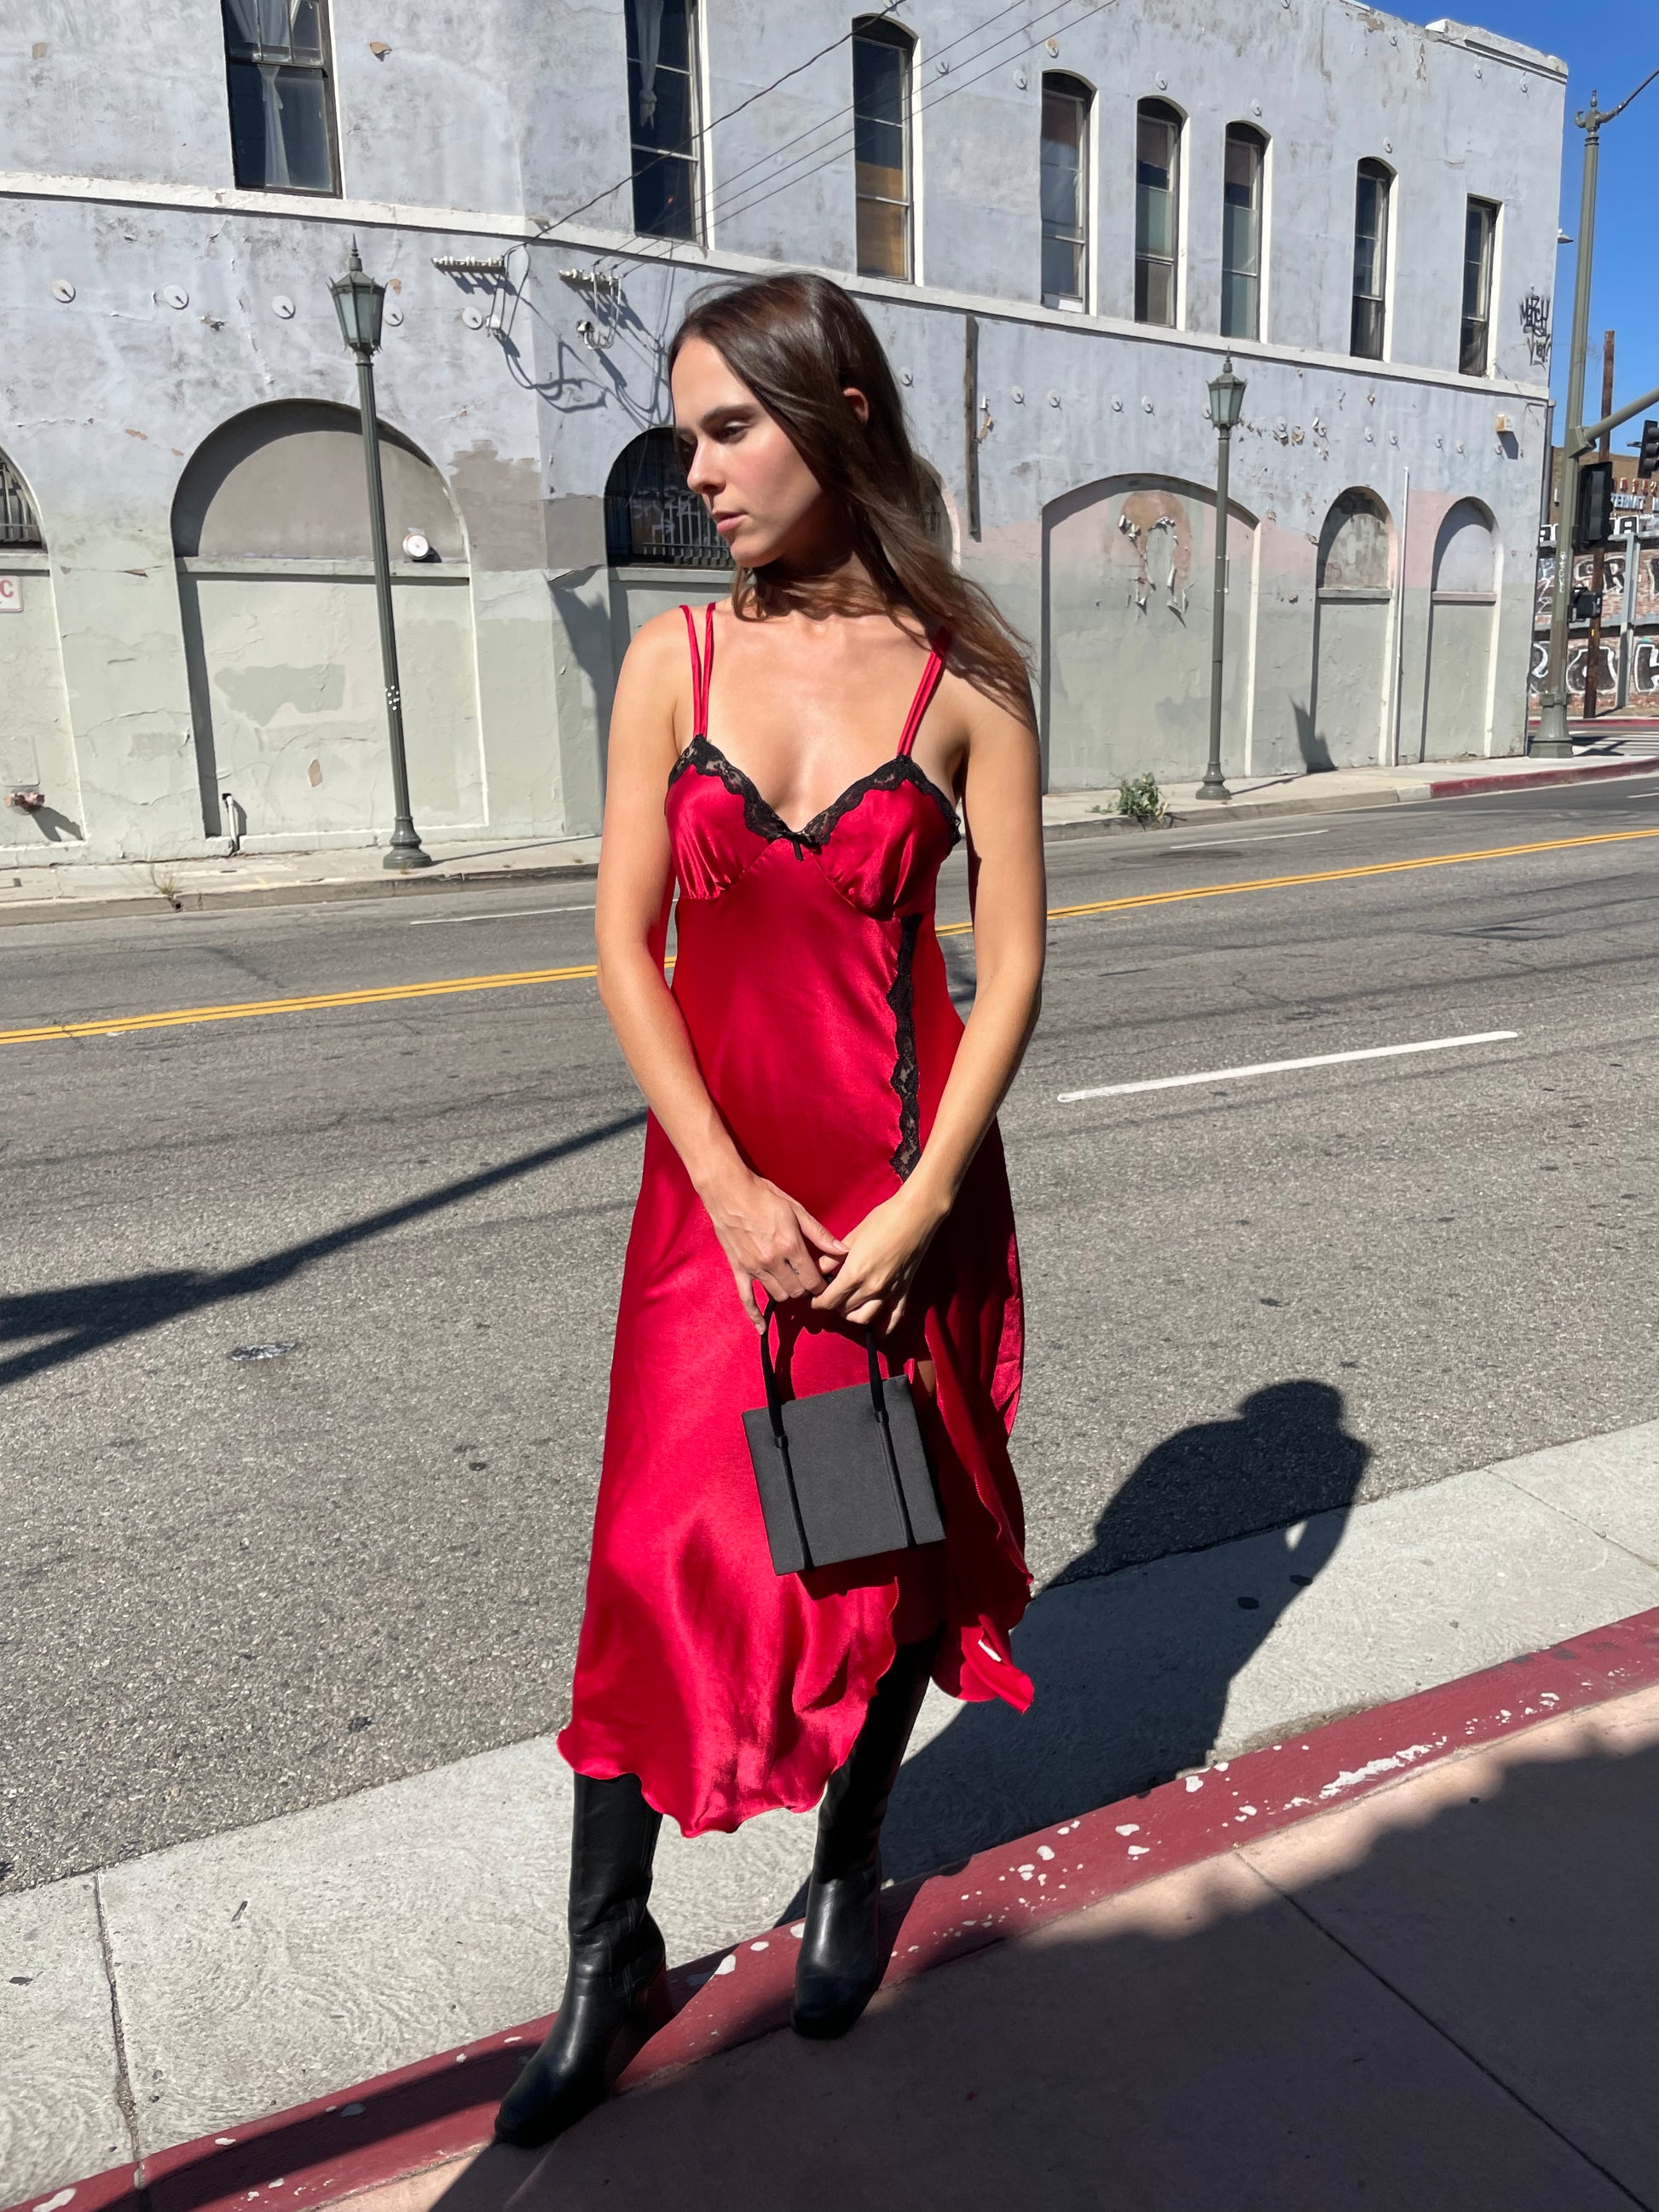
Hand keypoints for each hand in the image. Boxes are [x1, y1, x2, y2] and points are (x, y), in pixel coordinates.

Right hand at [701, 1168, 847, 1330]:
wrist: (729, 1191)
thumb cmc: (764, 1197)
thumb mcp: (797, 1210)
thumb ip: (820, 1234)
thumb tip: (842, 1250)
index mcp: (791, 1246)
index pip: (813, 1280)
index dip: (822, 1285)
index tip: (825, 1283)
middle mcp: (773, 1261)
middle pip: (797, 1291)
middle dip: (806, 1289)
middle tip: (809, 1282)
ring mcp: (754, 1268)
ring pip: (778, 1295)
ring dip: (788, 1294)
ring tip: (792, 1285)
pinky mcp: (739, 1270)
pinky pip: (746, 1299)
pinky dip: (755, 1315)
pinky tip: (762, 1329)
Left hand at [810, 1185, 946, 1334]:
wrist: (917, 1214)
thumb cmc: (884, 1219)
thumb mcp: (852, 1236)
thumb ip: (833, 1258)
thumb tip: (819, 1270)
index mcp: (855, 1272)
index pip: (829, 1299)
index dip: (817, 1301)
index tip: (813, 1298)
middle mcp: (871, 1287)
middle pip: (844, 1309)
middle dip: (833, 1305)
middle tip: (829, 1296)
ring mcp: (889, 1291)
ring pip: (864, 1318)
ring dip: (852, 1316)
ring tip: (847, 1306)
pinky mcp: (904, 1290)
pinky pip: (894, 1318)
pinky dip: (885, 1328)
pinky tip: (878, 1333)